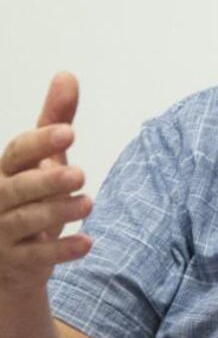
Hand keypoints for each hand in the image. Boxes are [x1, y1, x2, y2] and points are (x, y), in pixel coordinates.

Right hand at [0, 73, 91, 295]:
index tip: (69, 132)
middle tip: (80, 174)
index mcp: (6, 171)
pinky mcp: (13, 262)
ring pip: (25, 221)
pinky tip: (87, 243)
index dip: (40, 142)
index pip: (16, 152)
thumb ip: (54, 120)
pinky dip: (60, 250)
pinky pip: (35, 257)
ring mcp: (1, 233)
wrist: (10, 259)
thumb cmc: (29, 197)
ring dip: (58, 212)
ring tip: (89, 203)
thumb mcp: (44, 158)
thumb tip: (66, 75)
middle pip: (17, 189)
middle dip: (47, 180)